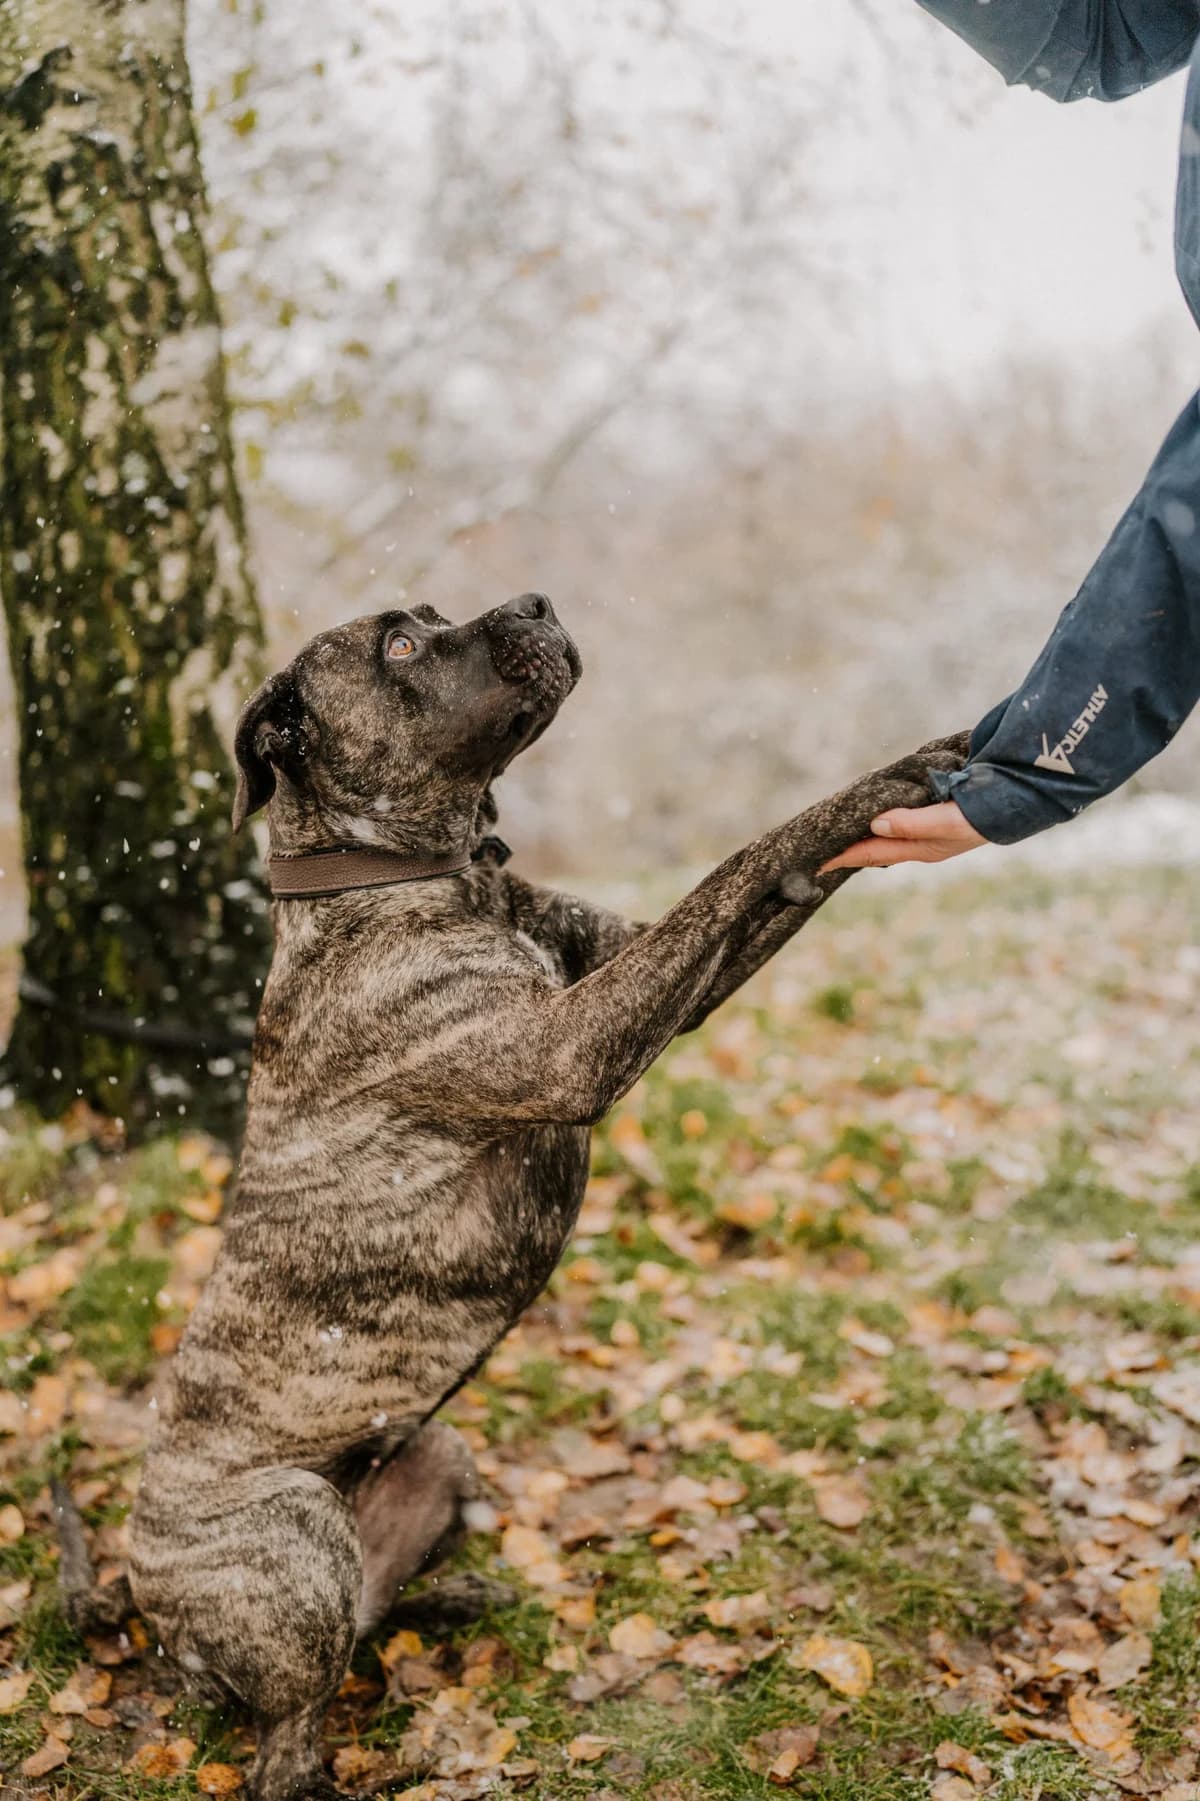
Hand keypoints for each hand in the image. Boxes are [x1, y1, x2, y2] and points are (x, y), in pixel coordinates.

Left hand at [820, 800, 986, 871]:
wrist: (1020, 798)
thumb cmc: (985, 815)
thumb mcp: (948, 822)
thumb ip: (911, 823)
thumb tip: (874, 825)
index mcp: (921, 848)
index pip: (871, 853)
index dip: (842, 856)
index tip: (814, 861)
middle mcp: (921, 840)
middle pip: (874, 846)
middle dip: (846, 847)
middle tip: (817, 845)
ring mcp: (928, 826)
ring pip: (885, 830)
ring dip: (862, 830)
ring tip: (837, 829)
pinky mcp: (934, 808)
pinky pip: (899, 813)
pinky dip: (881, 812)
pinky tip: (872, 807)